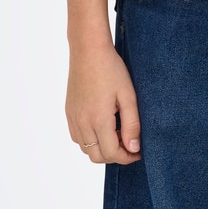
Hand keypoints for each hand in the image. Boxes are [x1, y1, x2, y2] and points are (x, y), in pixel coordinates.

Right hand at [66, 36, 141, 164]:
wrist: (88, 51)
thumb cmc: (111, 70)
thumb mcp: (128, 96)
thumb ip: (132, 125)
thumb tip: (133, 148)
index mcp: (98, 119)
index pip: (111, 153)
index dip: (127, 158)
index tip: (138, 152)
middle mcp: (82, 122)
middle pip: (97, 157)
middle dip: (115, 156)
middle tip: (129, 143)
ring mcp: (72, 118)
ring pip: (85, 150)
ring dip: (102, 149)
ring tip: (117, 133)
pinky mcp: (68, 112)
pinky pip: (77, 137)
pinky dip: (90, 141)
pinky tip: (103, 127)